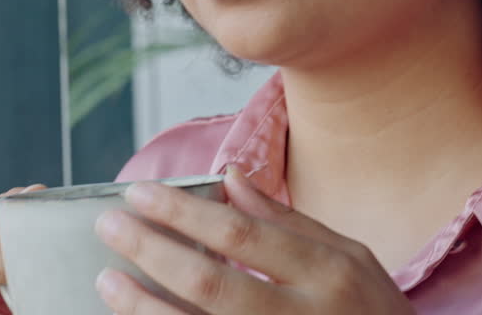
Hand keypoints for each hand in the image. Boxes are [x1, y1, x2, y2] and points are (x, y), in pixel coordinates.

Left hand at [93, 166, 415, 314]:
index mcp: (327, 274)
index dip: (183, 213)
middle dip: (152, 252)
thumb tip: (230, 179)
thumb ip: (288, 222)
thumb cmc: (374, 314)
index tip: (139, 193)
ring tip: (107, 279)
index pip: (241, 235)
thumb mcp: (351, 258)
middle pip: (213, 284)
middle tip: (109, 226)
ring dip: (145, 308)